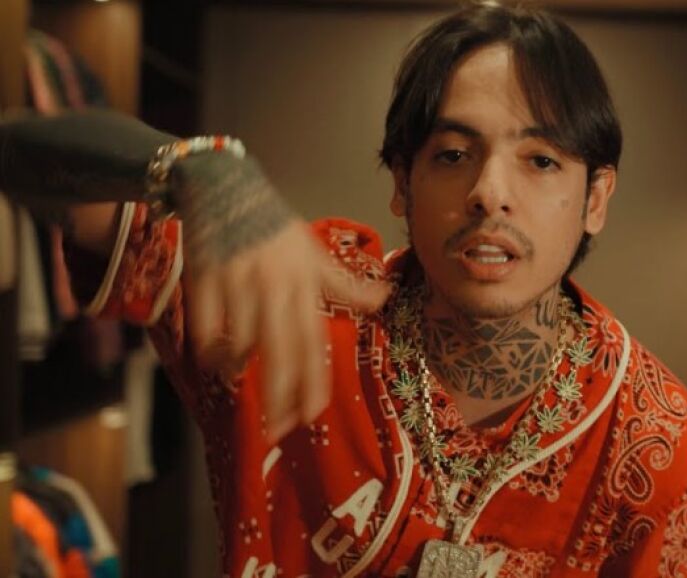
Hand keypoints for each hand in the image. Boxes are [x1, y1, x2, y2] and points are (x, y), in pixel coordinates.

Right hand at [173, 155, 391, 441]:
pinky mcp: (205, 278)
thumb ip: (345, 285)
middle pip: (281, 351)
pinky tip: (215, 355)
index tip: (311, 414)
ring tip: (242, 382)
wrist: (225, 187)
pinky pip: (206, 325)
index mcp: (304, 283)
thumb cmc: (273, 227)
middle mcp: (275, 285)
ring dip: (240, 369)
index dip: (313, 381)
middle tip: (279, 429)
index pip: (313, 342)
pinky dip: (210, 347)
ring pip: (240, 341)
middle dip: (281, 394)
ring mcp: (238, 282)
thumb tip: (385, 300)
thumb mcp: (314, 253)